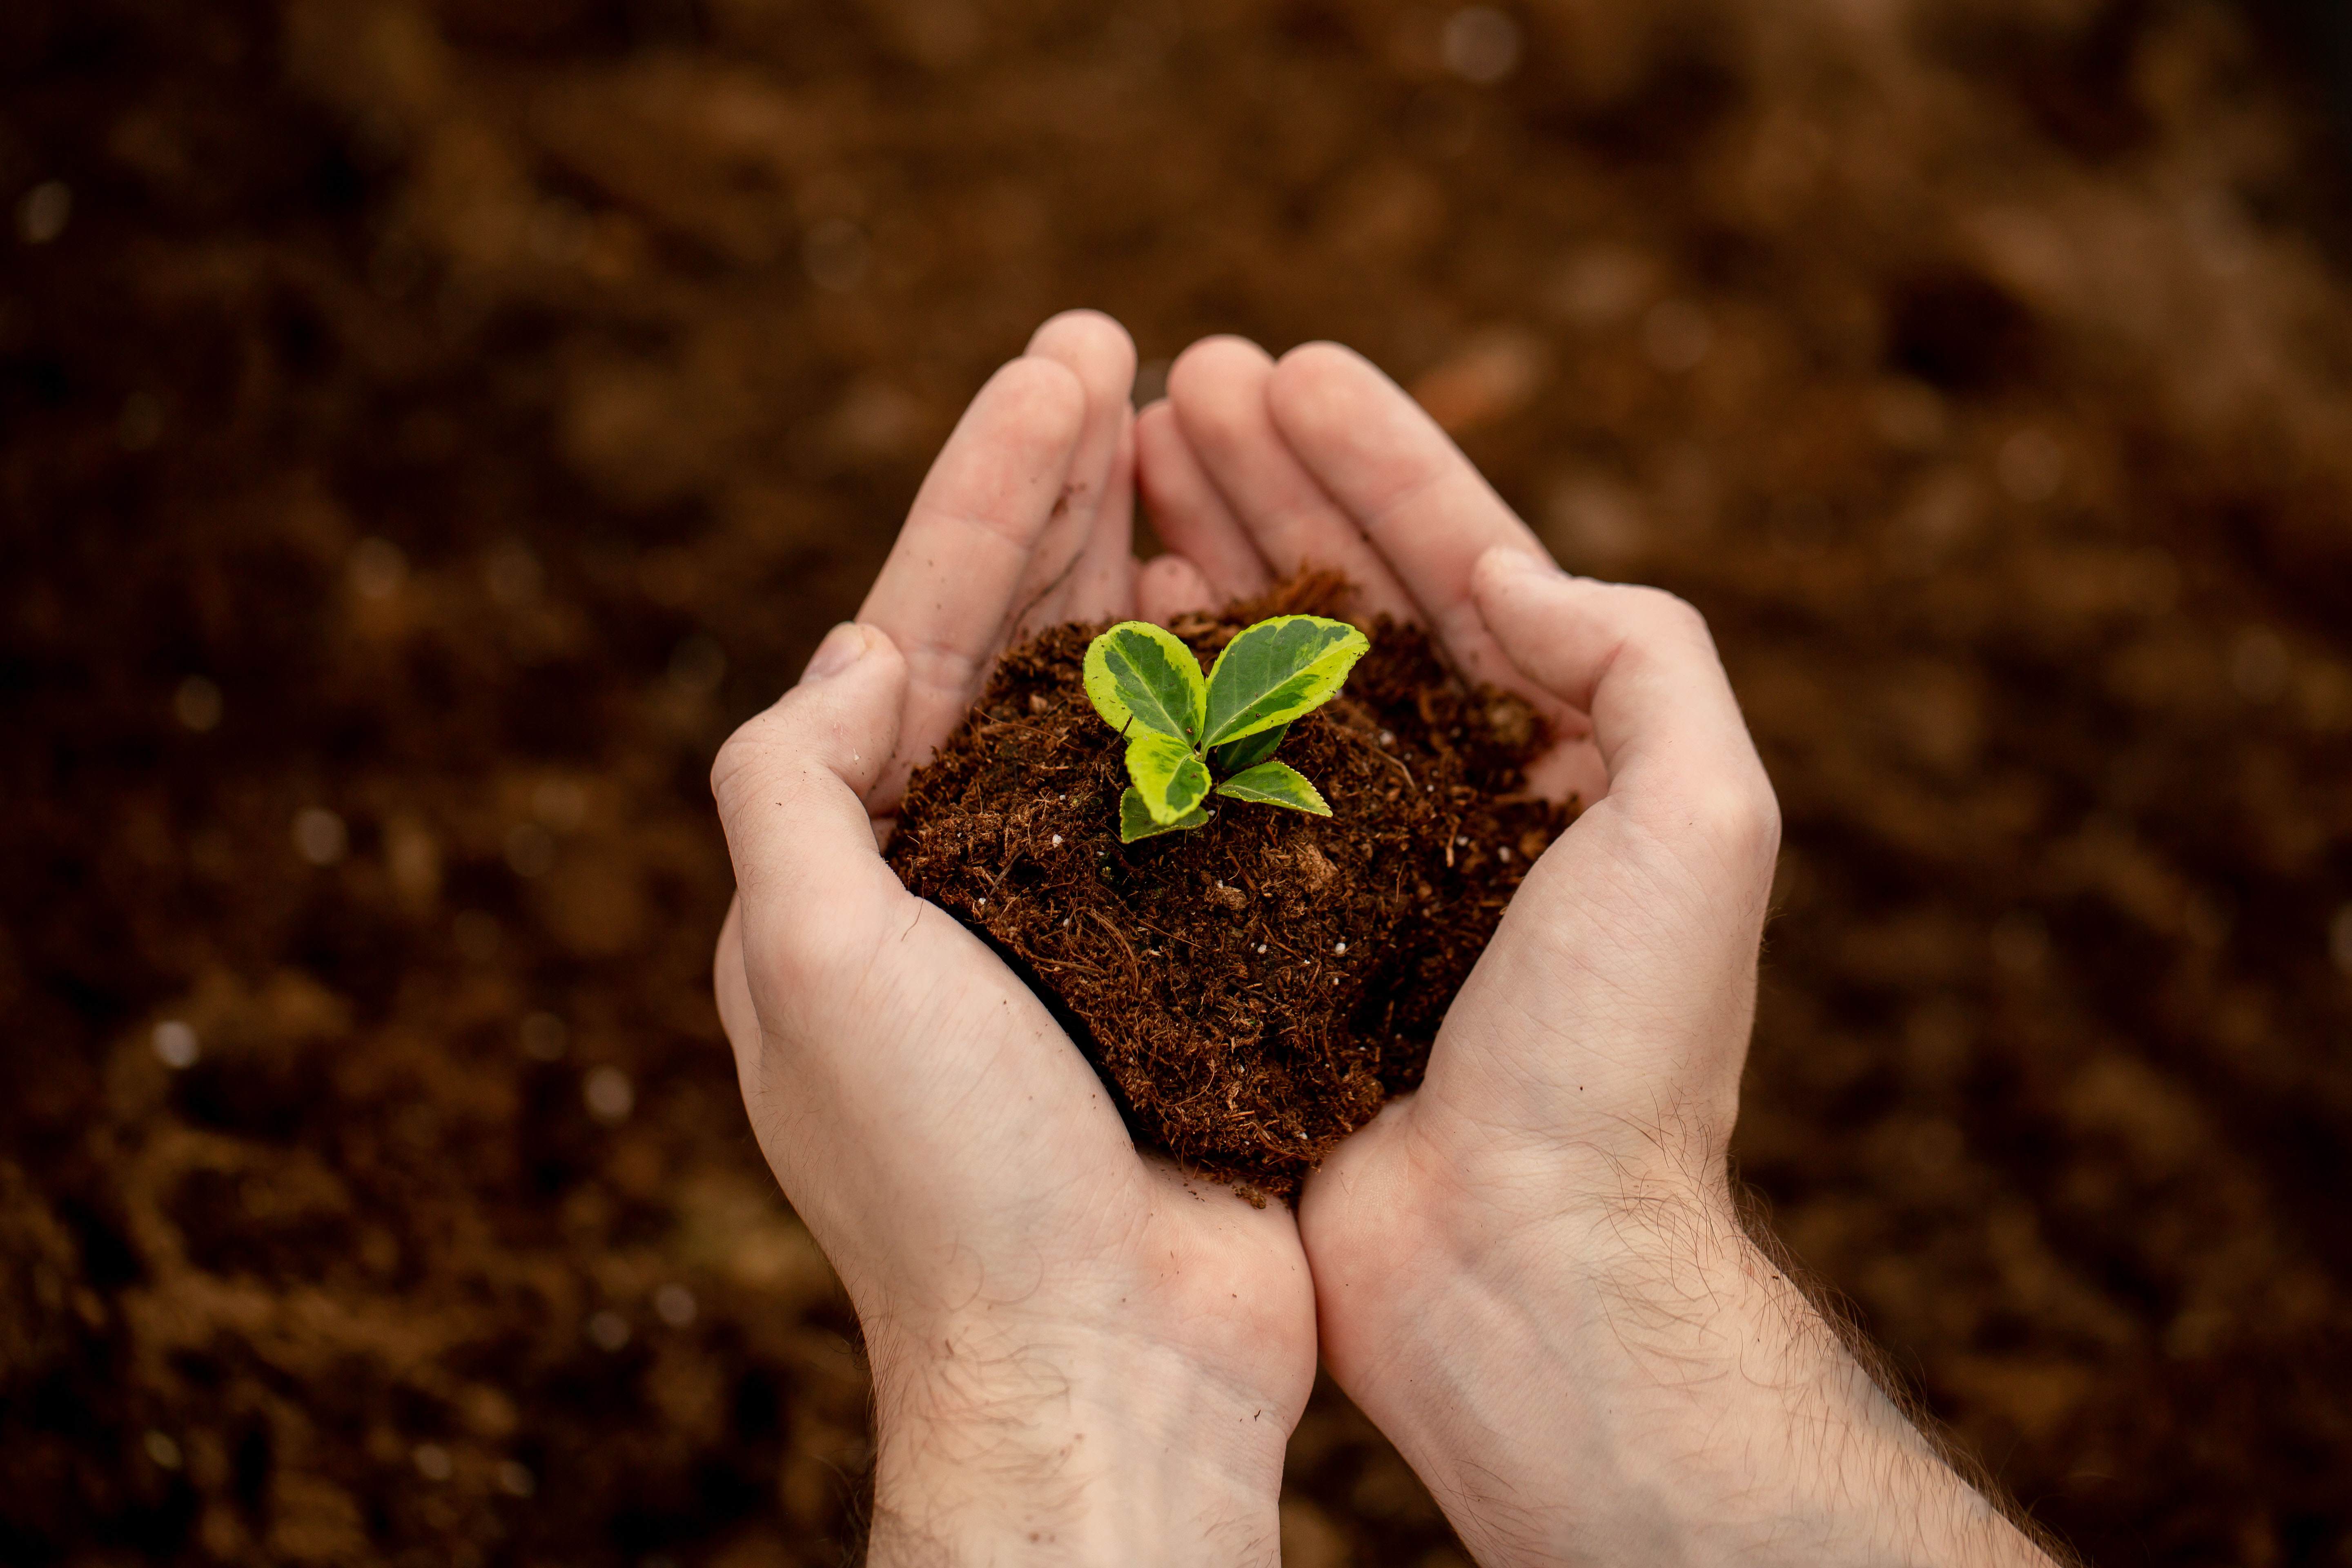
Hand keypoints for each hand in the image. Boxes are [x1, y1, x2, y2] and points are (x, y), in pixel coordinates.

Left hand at [710, 313, 1312, 1564]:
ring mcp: (1092, 910)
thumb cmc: (946, 1169)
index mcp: (869, 854)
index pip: (924, 621)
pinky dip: (1240, 689)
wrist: (1099, 1359)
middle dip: (1067, 491)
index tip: (1066, 365)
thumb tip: (860, 647)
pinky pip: (1219, 788)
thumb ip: (792, 782)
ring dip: (1154, 562)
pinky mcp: (1200, 958)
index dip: (989, 486)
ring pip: (1124, 692)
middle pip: (1022, 636)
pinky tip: (1277, 604)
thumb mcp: (804, 954)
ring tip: (1202, 441)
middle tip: (1128, 351)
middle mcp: (975, 870)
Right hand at [1145, 338, 2061, 1565]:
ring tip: (1123, 461)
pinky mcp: (1260, 944)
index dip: (1379, 454)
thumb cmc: (1618, 1059)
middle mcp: (1446, 799)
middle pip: (1347, 596)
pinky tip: (1099, 622)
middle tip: (1177, 381)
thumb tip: (1502, 568)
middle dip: (1267, 480)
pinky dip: (1155, 698)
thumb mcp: (1701, 824)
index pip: (1464, 560)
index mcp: (1558, 759)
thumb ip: (1641, 658)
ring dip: (1199, 557)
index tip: (1289, 363)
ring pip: (1259, 673)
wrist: (1521, 1275)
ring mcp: (1344, 868)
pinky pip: (1199, 790)